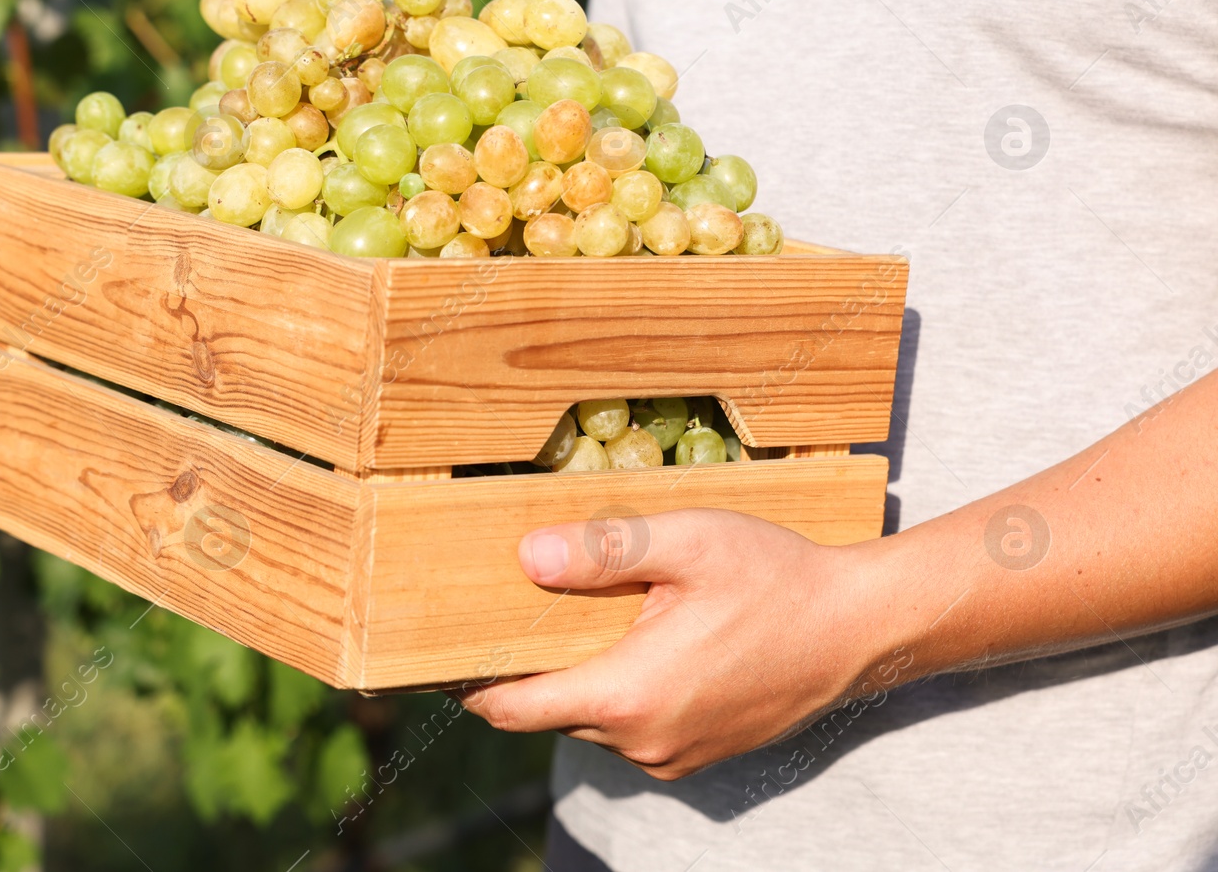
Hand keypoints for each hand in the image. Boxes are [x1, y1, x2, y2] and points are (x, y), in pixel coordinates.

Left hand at [461, 509, 887, 780]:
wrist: (861, 627)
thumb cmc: (775, 578)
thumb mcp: (685, 543)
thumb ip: (601, 552)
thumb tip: (524, 557)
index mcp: (627, 694)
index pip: (512, 708)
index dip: (470, 683)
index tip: (437, 655)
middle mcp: (643, 740)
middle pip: (551, 711)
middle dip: (530, 669)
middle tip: (516, 611)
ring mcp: (674, 756)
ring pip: (595, 720)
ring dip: (583, 678)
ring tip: (587, 617)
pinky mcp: (701, 755)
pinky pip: (636, 728)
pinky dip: (623, 692)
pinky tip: (643, 641)